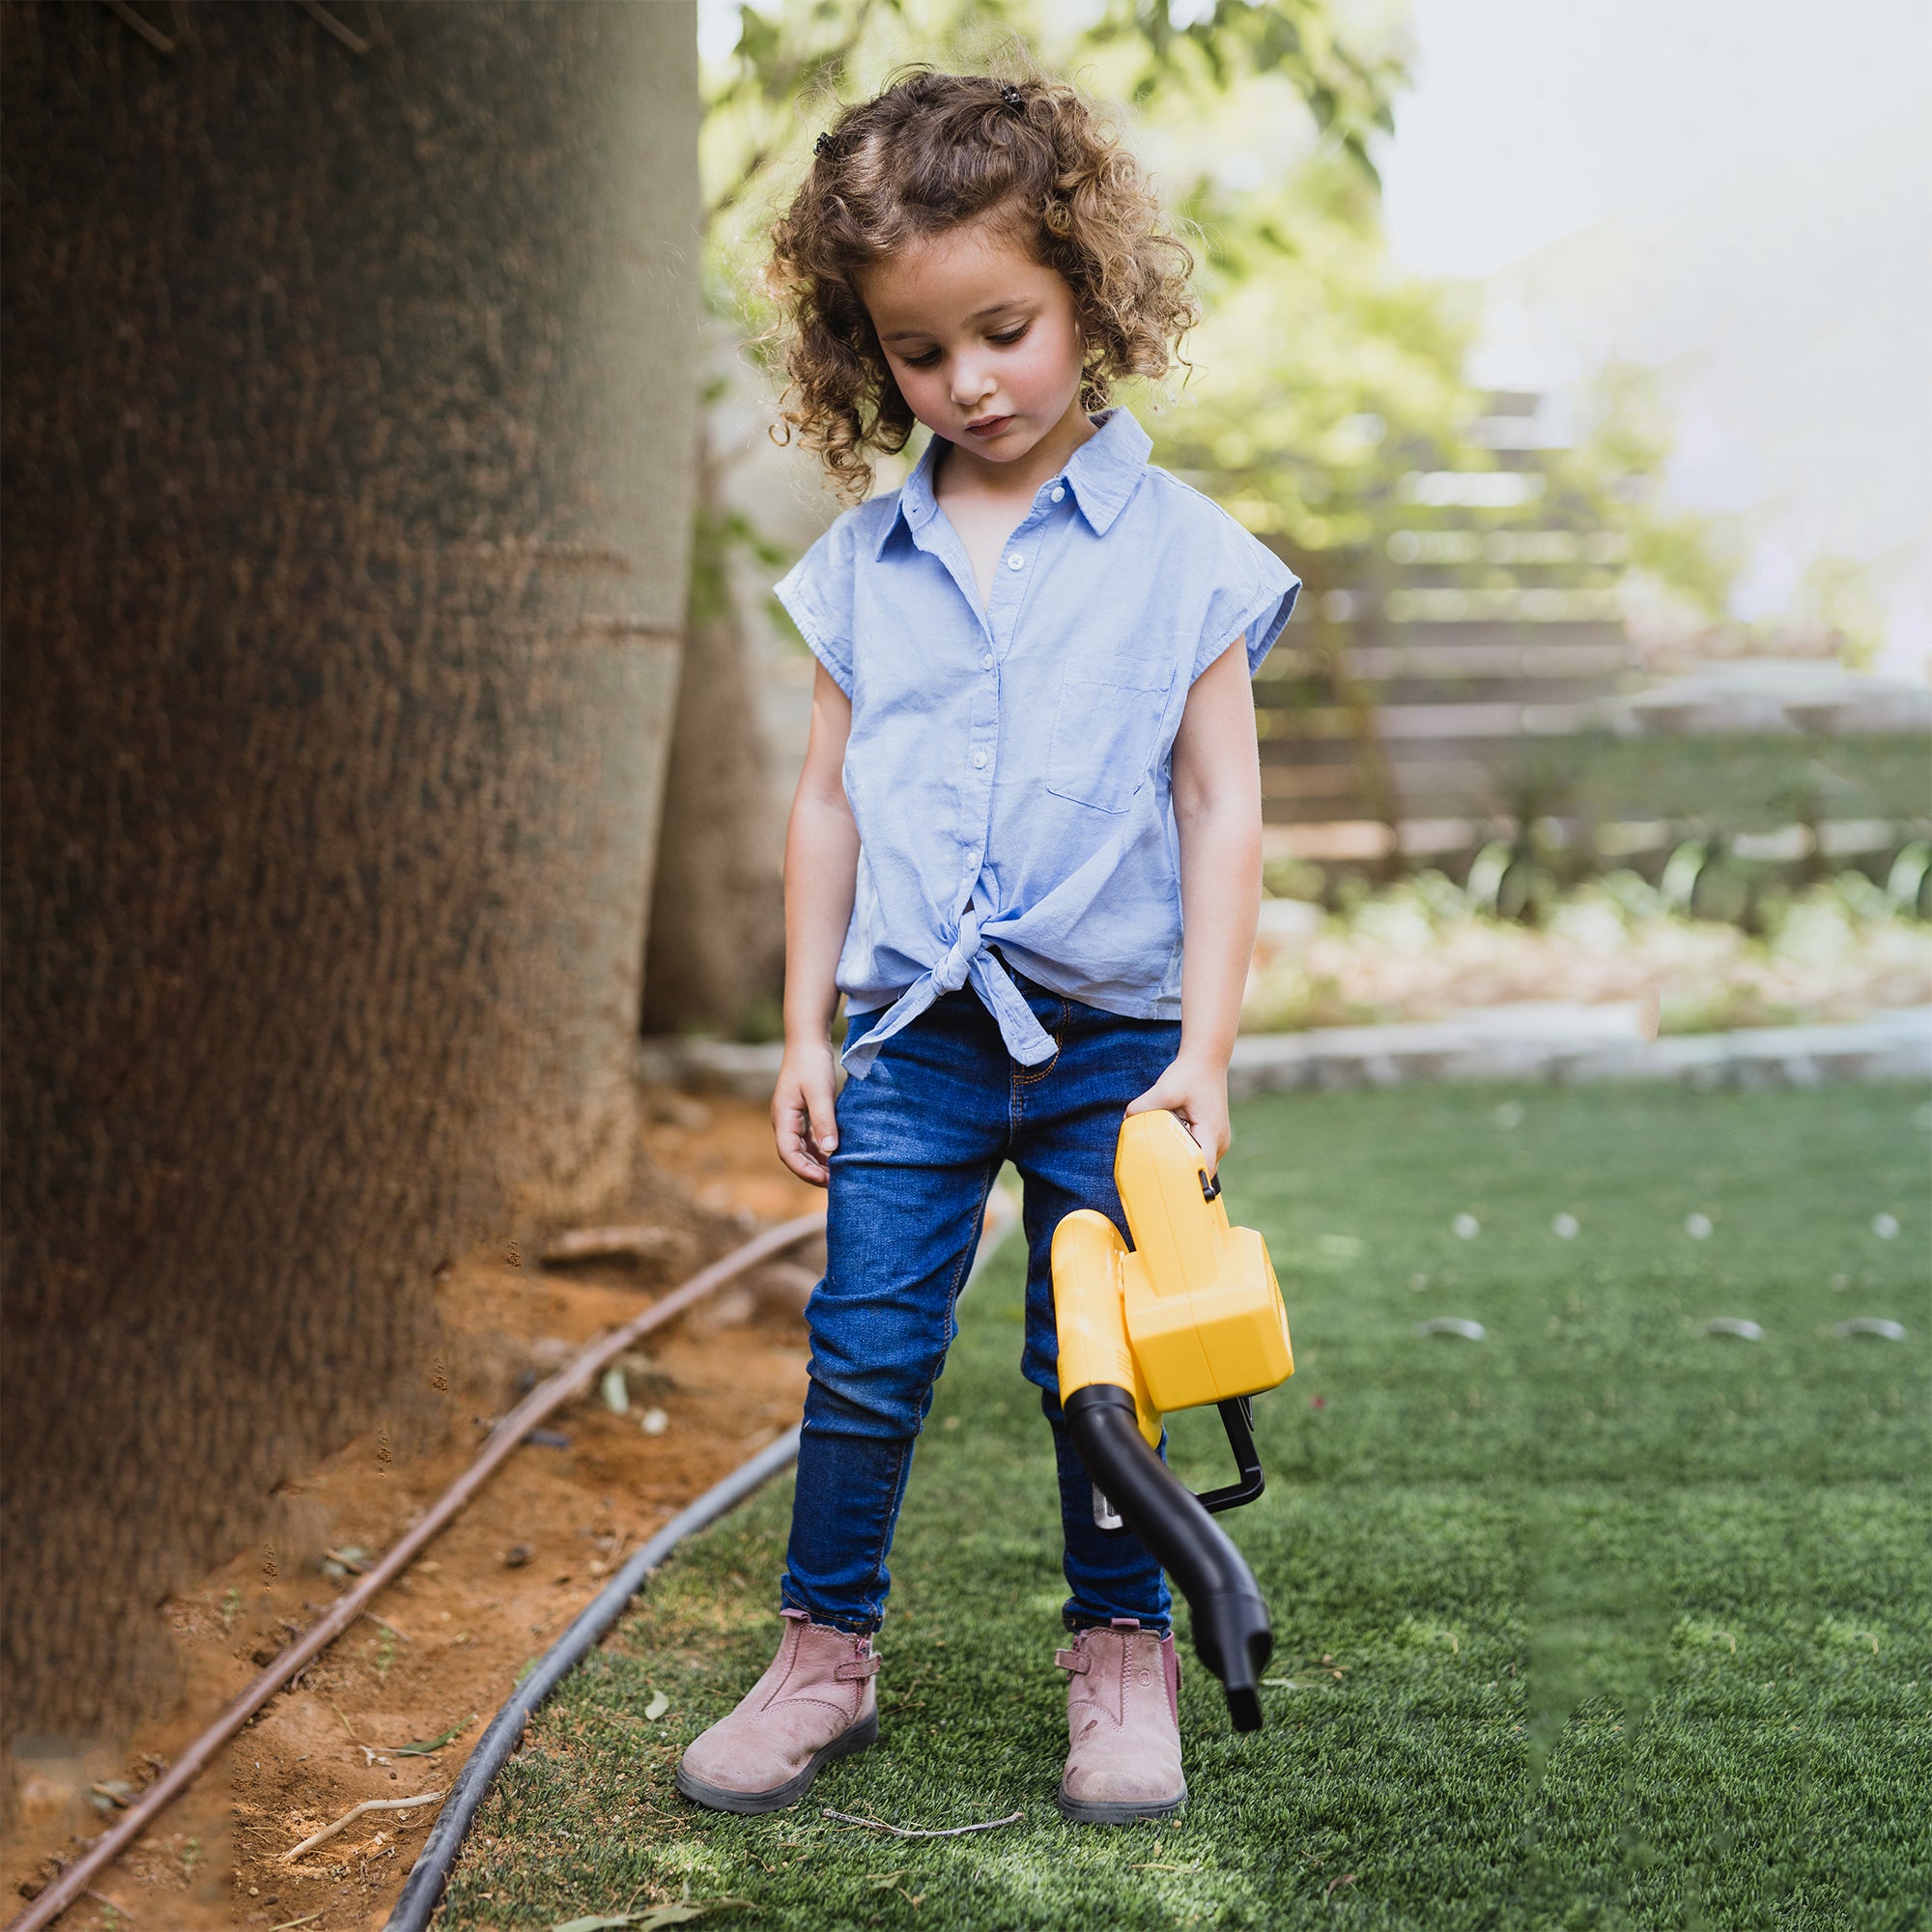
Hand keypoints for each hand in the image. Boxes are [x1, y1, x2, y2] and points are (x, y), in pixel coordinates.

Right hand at [772, 1037, 840, 1186]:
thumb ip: (824, 1120)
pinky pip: (809, 1139)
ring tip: (838, 1174)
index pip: (788, 1153)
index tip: (825, 1180)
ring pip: (802, 1149)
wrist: (808, 1040)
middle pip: (794, 1155)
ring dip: (817, 1163)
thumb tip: (831, 1150)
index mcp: (783, 1118)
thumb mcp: (820, 1092)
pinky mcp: (803, 1113)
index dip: (805, 1171)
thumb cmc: (812, 1063)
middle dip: (812, 1172)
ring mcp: (793, 1118)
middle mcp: (785, 1121)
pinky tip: (836, 1155)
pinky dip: (821, 1150)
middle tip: (836, 1184)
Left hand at [1126, 1054, 1230, 1172]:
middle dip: (1179, 1174)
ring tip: (1160, 1160)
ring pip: (1199, 1162)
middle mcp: (1219, 1141)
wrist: (1206, 1060)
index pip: (1204, 1169)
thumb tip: (1126, 1120)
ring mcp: (1218, 1139)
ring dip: (1182, 1162)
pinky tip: (1168, 1147)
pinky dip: (1184, 1152)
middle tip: (1156, 1176)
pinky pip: (1198, 1152)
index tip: (1170, 1187)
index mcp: (1212, 1134)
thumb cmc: (1190, 1074)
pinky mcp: (1211, 1135)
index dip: (1189, 1182)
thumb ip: (1143, 1107)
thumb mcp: (1164, 1090)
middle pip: (1200, 1170)